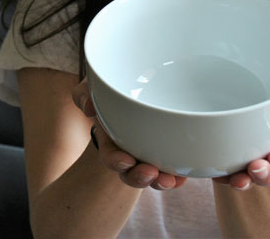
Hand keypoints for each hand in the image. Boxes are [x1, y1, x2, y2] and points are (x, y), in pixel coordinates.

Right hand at [72, 78, 187, 190]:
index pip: (112, 157)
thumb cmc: (113, 88)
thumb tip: (88, 107)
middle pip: (132, 173)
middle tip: (151, 173)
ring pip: (154, 175)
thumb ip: (85, 93)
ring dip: (161, 180)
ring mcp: (149, 153)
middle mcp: (130, 151)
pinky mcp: (168, 150)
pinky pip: (174, 168)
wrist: (136, 88)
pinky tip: (185, 174)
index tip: (126, 161)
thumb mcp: (94, 88)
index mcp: (112, 140)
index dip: (117, 162)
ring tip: (170, 180)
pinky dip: (179, 174)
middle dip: (140, 178)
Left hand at [213, 96, 269, 189]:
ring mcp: (243, 160)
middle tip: (256, 167)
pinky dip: (219, 174)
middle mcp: (263, 157)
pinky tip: (215, 170)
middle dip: (263, 175)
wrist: (241, 94)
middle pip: (266, 175)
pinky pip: (220, 172)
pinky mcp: (222, 159)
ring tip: (238, 180)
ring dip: (243, 181)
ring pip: (244, 178)